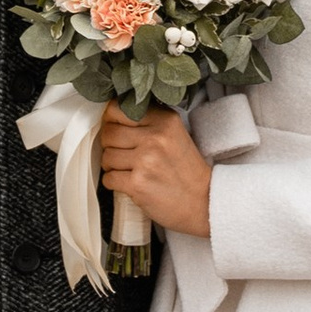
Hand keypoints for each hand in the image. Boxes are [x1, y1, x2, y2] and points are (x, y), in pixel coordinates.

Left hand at [98, 101, 213, 238]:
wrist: (203, 201)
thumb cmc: (186, 170)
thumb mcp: (175, 134)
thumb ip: (149, 122)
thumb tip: (112, 117)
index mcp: (165, 121)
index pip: (119, 109)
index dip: (111, 120)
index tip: (115, 129)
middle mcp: (155, 137)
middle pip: (109, 133)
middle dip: (110, 145)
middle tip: (123, 154)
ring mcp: (145, 161)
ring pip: (106, 156)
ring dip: (112, 166)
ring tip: (130, 170)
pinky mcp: (137, 183)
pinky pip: (108, 178)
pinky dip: (114, 183)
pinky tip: (130, 183)